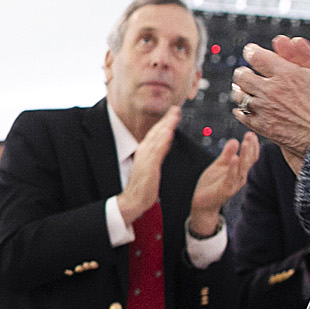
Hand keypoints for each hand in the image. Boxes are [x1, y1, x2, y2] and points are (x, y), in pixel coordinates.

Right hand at [115, 106, 179, 225]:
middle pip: (157, 132)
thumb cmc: (142, 187)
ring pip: (157, 138)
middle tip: (177, 108)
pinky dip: (162, 141)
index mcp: (145, 152)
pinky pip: (157, 151)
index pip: (155, 133)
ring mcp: (146, 158)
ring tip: (175, 115)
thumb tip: (165, 145)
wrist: (132, 200)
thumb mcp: (151, 167)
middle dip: (167, 119)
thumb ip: (157, 155)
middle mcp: (144, 152)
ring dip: (166, 125)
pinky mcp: (149, 166)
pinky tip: (169, 132)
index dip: (165, 122)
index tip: (173, 113)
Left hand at [189, 133, 259, 235]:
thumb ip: (227, 153)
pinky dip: (233, 168)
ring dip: (245, 154)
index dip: (252, 145)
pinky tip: (235, 158)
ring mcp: (234, 184)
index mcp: (239, 170)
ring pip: (242, 168)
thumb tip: (235, 140)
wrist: (201, 202)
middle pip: (248, 161)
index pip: (250, 157)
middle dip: (250, 147)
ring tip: (245, 142)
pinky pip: (231, 178)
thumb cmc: (212, 183)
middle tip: (251, 134)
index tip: (252, 133)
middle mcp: (240, 177)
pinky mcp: (225, 190)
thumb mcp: (219, 165)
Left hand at [230, 19, 309, 162]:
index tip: (252, 51)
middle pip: (243, 75)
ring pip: (240, 95)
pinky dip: (241, 110)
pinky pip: (242, 116)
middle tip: (245, 71)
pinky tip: (244, 109)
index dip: (252, 52)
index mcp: (286, 73)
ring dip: (240, 90)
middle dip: (244, 71)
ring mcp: (265, 110)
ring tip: (242, 88)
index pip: (256, 56)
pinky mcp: (264, 128)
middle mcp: (270, 90)